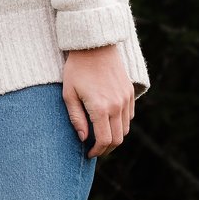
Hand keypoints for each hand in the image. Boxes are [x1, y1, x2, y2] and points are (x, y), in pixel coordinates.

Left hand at [61, 44, 134, 158]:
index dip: (97, 151)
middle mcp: (117, 105)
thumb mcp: (68, 94)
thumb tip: (84, 138)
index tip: (89, 153)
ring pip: (126, 129)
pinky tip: (109, 122)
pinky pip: (130, 116)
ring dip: (115, 137)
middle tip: (95, 149)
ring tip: (100, 137)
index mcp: (100, 108)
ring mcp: (126, 99)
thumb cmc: (76, 69)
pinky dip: (121, 124)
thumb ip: (76, 118)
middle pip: (118, 139)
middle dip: (107, 148)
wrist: (94, 45)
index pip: (104, 140)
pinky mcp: (130, 92)